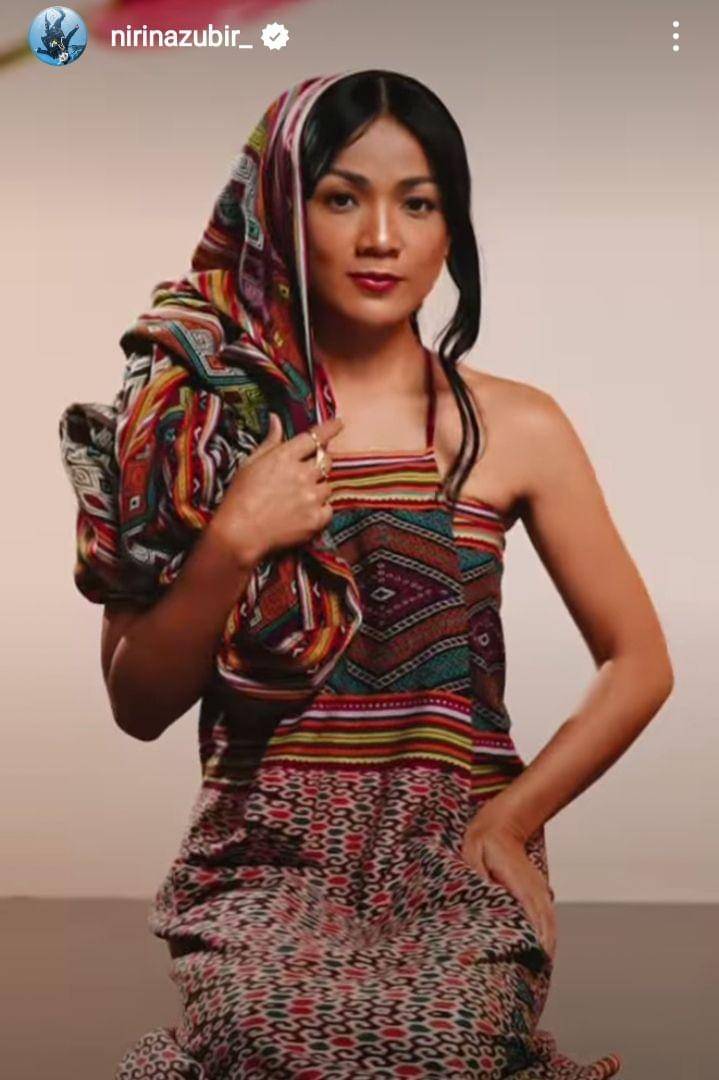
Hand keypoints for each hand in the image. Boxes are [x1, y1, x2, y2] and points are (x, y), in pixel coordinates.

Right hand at [210, 413, 344, 567]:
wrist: (239, 533)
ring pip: (328, 486)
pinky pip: (329, 509)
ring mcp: (312, 497)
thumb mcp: (250, 463)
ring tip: (300, 498)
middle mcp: (303, 474)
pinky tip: (304, 514)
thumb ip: (269, 441)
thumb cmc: (239, 497)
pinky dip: (320, 510)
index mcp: (285, 457)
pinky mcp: (316, 519)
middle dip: (322, 462)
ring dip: (319, 488)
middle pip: (326, 460)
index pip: (315, 437)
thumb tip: (276, 419)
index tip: (339, 423)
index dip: (330, 428)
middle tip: (310, 471)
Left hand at [460, 816, 556, 959]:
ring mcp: (539, 890)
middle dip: (544, 947)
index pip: (533, 911)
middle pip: (546, 922)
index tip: (539, 956)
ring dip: (548, 943)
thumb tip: (483, 893)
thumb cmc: (484, 841)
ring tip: (541, 968)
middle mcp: (535, 888)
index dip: (537, 935)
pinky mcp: (536, 892)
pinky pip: (546, 916)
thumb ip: (478, 875)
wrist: (502, 824)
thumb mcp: (474, 853)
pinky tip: (542, 950)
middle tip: (537, 972)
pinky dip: (547, 933)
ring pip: (549, 921)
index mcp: (520, 881)